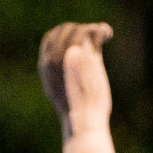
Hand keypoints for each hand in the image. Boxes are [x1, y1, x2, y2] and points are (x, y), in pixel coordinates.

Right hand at [38, 22, 113, 138]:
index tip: (76, 36)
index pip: (49, 40)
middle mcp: (53, 58)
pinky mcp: (85, 56)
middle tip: (94, 33)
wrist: (84, 122)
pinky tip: (107, 33)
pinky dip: (100, 31)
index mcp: (45, 66)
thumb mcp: (64, 92)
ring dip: (91, 30)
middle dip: (78, 29)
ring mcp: (68, 55)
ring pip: (78, 32)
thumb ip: (67, 75)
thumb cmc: (76, 113)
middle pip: (63, 31)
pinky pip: (90, 35)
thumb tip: (74, 64)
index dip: (62, 34)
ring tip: (104, 32)